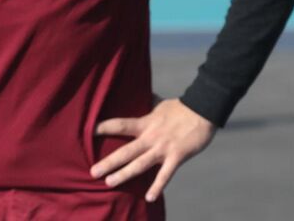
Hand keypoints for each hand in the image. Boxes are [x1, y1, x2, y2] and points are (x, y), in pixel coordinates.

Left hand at [92, 98, 215, 203]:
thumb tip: (142, 94)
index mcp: (146, 123)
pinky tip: (149, 198)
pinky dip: (158, 186)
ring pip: (140, 164)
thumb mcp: (162, 104)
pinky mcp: (177, 156)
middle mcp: (151, 137)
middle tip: (92, 172)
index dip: (105, 127)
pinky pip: (166, 174)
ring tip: (109, 183)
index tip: (89, 132)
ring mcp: (163, 148)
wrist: (204, 109)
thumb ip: (150, 104)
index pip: (121, 124)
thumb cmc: (182, 107)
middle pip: (126, 151)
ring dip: (124, 174)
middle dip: (108, 162)